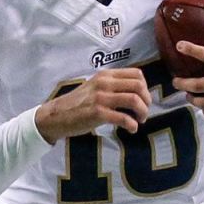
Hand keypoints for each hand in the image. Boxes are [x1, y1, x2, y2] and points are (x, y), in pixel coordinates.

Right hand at [34, 68, 151, 142]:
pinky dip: (132, 125)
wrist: (56, 115)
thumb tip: (136, 93)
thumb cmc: (77, 103)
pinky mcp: (98, 113)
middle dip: (147, 100)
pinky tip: (131, 129)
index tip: (143, 99)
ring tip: (139, 120)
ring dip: (142, 112)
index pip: (136, 74)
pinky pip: (124, 118)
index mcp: (105, 75)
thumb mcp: (94, 86)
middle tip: (143, 111)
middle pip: (138, 86)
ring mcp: (101, 98)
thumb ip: (112, 85)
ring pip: (134, 100)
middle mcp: (104, 83)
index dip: (145, 87)